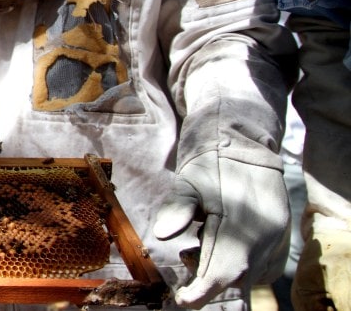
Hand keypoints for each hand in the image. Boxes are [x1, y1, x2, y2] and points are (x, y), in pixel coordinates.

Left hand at [153, 152, 289, 307]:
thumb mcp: (189, 181)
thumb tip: (162, 235)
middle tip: (187, 254)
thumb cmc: (211, 164)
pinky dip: (236, 265)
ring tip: (201, 243)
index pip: (224, 274)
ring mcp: (278, 241)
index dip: (202, 292)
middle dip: (207, 279)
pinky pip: (259, 268)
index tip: (181, 300)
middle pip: (235, 279)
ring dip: (221, 270)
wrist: (244, 145)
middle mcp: (267, 239)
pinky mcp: (280, 241)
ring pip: (248, 276)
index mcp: (245, 227)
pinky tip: (219, 245)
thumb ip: (177, 207)